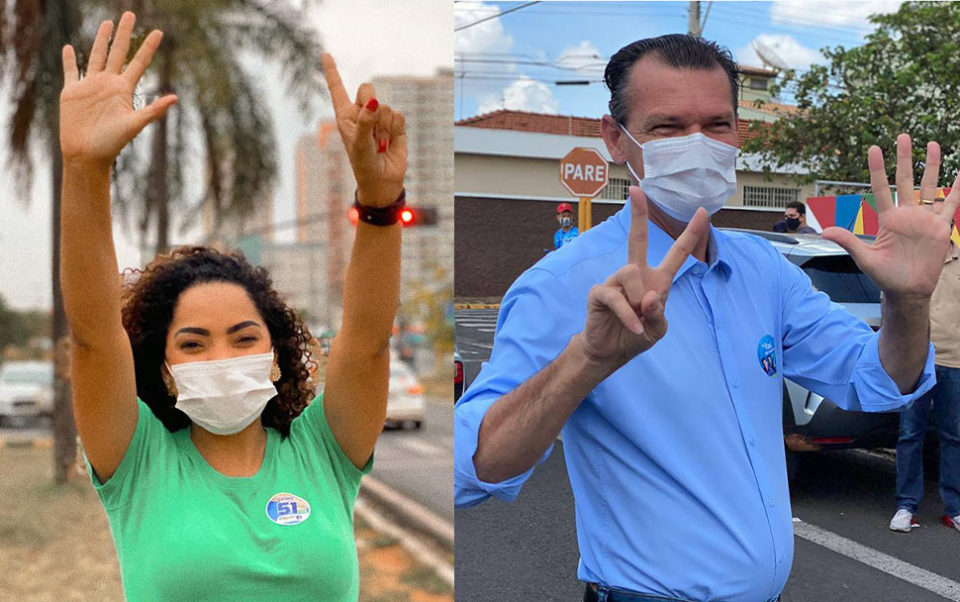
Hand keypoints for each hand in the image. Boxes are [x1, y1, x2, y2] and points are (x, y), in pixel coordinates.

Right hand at [60, 12, 176, 168]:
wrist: (87, 154)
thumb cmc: (112, 143)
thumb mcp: (135, 124)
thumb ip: (154, 110)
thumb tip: (176, 98)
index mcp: (124, 89)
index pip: (139, 62)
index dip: (148, 47)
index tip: (159, 31)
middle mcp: (108, 84)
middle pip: (118, 52)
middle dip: (124, 33)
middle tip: (130, 13)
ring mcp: (90, 86)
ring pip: (97, 56)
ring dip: (102, 39)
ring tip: (107, 23)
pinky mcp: (72, 92)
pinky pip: (71, 72)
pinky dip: (69, 60)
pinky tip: (70, 48)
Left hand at [321, 54, 405, 206]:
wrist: (382, 180)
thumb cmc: (363, 164)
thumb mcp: (359, 144)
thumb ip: (364, 122)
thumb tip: (374, 102)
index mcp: (345, 115)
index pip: (337, 88)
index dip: (332, 71)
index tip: (325, 54)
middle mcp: (361, 112)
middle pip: (368, 89)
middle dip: (371, 104)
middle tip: (370, 128)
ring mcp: (379, 117)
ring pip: (385, 106)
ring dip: (383, 128)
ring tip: (379, 145)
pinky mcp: (396, 124)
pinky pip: (398, 115)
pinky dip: (394, 130)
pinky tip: (389, 143)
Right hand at [580, 186, 708, 368]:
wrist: (610, 352)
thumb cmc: (636, 336)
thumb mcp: (658, 329)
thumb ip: (659, 312)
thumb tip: (648, 296)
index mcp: (656, 280)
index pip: (677, 253)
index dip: (691, 233)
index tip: (703, 211)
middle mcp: (636, 274)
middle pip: (638, 238)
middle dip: (638, 214)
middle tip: (636, 191)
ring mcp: (616, 281)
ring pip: (631, 274)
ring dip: (637, 301)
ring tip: (638, 319)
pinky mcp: (600, 293)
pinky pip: (617, 297)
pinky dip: (629, 315)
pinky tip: (635, 327)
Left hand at [822, 135, 959, 297]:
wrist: (908, 290)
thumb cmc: (885, 276)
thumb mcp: (865, 258)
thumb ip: (849, 241)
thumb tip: (824, 231)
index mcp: (887, 219)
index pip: (881, 188)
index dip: (877, 169)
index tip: (874, 148)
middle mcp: (906, 214)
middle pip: (905, 180)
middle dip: (905, 158)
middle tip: (903, 135)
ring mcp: (924, 219)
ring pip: (930, 186)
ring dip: (931, 166)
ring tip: (931, 143)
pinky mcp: (941, 228)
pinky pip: (951, 204)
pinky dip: (957, 189)